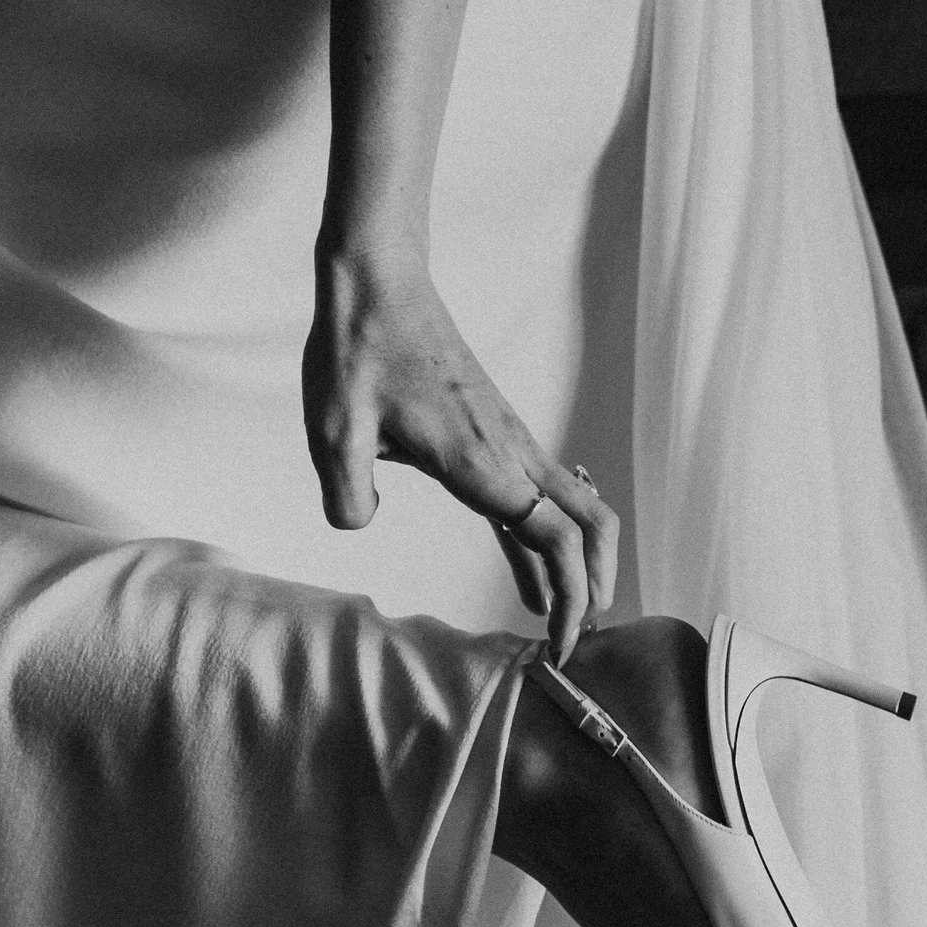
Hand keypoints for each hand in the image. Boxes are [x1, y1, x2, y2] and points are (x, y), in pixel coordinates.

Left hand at [305, 242, 618, 658]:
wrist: (380, 279)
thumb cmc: (358, 347)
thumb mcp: (332, 428)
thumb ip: (348, 493)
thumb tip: (363, 523)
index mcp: (480, 461)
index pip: (554, 540)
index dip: (568, 598)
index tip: (556, 647)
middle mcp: (509, 451)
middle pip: (589, 526)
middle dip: (595, 586)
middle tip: (576, 640)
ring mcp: (510, 439)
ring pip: (574, 508)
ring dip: (577, 563)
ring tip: (559, 618)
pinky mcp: (496, 431)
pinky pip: (539, 493)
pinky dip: (546, 537)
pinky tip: (527, 571)